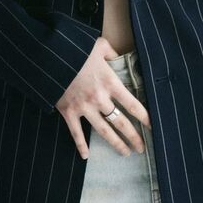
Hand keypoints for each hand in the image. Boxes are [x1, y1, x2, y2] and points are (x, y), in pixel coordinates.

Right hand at [56, 38, 151, 158]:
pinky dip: (81, 145)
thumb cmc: (76, 49)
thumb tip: (120, 56)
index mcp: (110, 82)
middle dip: (133, 137)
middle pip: (121, 122)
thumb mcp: (98, 46)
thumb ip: (112, 52)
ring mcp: (84, 107)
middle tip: (142, 148)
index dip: (144, 117)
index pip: (132, 104)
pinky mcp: (69, 112)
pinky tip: (86, 156)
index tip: (152, 126)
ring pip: (104, 131)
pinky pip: (77, 133)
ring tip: (125, 152)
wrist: (51, 56)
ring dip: (116, 143)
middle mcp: (100, 98)